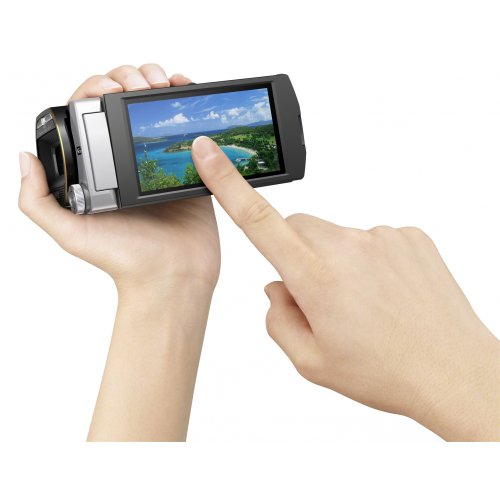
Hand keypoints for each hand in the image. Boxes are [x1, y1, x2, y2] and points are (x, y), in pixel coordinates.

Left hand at [19, 65, 219, 290]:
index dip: (96, 89)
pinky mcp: (190, 168)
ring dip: (157, 82)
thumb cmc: (125, 260)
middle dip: (129, 79)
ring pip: (154, 108)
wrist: (172, 277)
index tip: (109, 89)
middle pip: (123, 103)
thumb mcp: (70, 233)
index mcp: (99, 170)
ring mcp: (159, 162)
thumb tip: (23, 156)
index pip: (89, 113)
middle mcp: (126, 162)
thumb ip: (37, 200)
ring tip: (162, 84)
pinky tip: (184, 90)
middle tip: (142, 84)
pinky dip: (187, 101)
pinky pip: (189, 127)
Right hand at [191, 136, 499, 440]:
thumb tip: (277, 286)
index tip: (208, 152)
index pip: (259, 219)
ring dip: (335, 259)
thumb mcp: (312, 362)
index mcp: (316, 279)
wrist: (454, 371)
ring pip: (335, 235)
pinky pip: (370, 238)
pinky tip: (386, 292)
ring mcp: (382, 237)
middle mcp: (348, 248)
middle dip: (296, 251)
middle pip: (297, 225)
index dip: (227, 182)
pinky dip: (368, 259)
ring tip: (362, 301)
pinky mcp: (409, 235)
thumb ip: (278, 319)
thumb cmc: (386, 372)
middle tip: (318, 294)